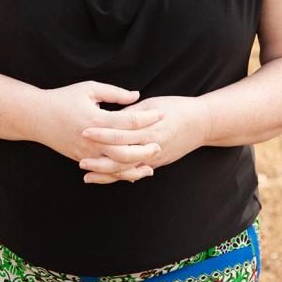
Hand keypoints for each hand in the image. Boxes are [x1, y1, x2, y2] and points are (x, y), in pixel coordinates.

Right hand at [32, 81, 164, 184]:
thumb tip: (136, 96)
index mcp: (96, 119)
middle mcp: (93, 139)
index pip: (129, 121)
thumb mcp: (89, 89)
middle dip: (145, 148)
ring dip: (135, 166)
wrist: (37, 117)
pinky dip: (120, 175)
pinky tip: (133, 175)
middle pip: (126, 149)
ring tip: (151, 163)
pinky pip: (105, 171)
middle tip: (160, 143)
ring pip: (116, 165)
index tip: (161, 113)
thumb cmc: (64, 98)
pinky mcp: (82, 159)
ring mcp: (87, 153)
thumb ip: (114, 93)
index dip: (147, 117)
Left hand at [79, 95, 212, 184]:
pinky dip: (120, 176)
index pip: (121, 132)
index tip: (84, 130)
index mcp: (149, 127)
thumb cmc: (176, 107)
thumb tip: (109, 116)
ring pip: (127, 170)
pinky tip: (104, 178)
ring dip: (106, 173)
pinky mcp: (156, 163)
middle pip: (121, 155)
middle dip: (100, 159)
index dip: (101, 132)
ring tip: (86, 174)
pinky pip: (135, 173)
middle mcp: (152, 145)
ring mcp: (155, 157)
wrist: (201, 123)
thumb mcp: (152, 104)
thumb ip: (130, 112)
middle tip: (80, 159)